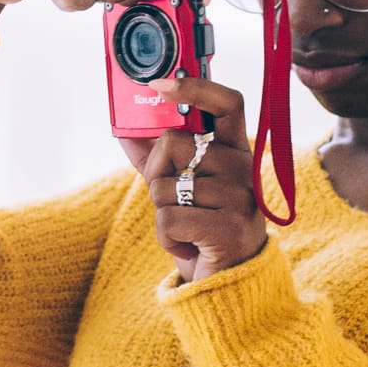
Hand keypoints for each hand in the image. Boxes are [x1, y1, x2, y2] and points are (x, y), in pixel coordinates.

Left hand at [119, 75, 267, 282]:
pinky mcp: (228, 228)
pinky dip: (166, 236)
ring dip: (161, 212)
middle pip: (173, 143)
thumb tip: (122, 128)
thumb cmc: (201, 227)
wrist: (228, 282)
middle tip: (173, 198)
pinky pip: (168, 218)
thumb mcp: (179, 186)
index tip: (160, 84)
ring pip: (165, 186)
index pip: (227, 103)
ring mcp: (240, 197)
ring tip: (186, 228)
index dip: (195, 87)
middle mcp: (244, 168)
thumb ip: (155, 157)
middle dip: (156, 173)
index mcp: (235, 150)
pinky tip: (186, 245)